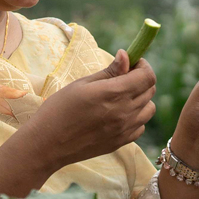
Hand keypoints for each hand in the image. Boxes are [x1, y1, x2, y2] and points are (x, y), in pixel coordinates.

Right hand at [18, 50, 157, 170]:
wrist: (48, 144)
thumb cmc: (59, 109)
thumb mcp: (82, 84)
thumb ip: (109, 71)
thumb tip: (126, 55)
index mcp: (114, 93)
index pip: (147, 77)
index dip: (143, 66)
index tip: (132, 63)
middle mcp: (125, 112)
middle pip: (150, 91)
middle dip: (141, 79)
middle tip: (123, 77)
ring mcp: (125, 130)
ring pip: (149, 109)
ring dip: (141, 99)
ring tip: (121, 97)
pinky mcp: (121, 142)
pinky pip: (140, 126)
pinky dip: (135, 118)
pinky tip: (118, 115)